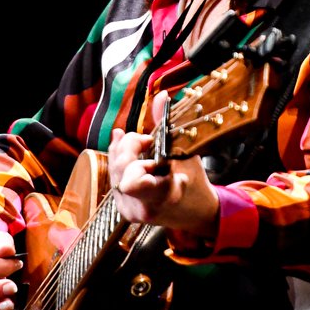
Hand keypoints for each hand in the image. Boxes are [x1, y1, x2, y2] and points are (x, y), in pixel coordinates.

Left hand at [108, 90, 219, 238]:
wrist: (197, 213)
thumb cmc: (196, 185)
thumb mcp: (186, 155)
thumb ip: (167, 126)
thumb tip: (159, 96)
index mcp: (159, 198)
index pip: (131, 182)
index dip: (134, 156)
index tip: (150, 143)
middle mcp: (139, 208)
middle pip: (118, 168)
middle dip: (129, 147)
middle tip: (147, 140)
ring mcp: (128, 210)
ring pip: (113, 171)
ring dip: (124, 152)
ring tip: (141, 143)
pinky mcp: (122, 207)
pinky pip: (113, 177)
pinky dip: (121, 160)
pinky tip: (128, 147)